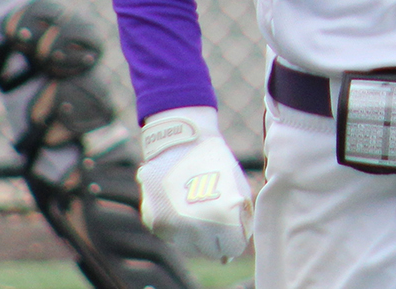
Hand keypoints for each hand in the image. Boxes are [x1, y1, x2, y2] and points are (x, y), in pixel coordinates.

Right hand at [136, 106, 252, 261]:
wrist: (180, 140)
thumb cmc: (215, 163)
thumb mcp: (239, 189)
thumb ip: (240, 222)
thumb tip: (229, 254)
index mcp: (222, 218)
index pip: (232, 248)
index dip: (234, 236)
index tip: (231, 223)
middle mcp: (196, 227)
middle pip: (210, 252)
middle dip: (216, 237)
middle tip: (214, 213)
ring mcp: (172, 227)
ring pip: (189, 248)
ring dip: (196, 235)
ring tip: (197, 207)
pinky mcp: (155, 223)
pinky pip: (171, 236)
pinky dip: (177, 226)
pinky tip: (181, 203)